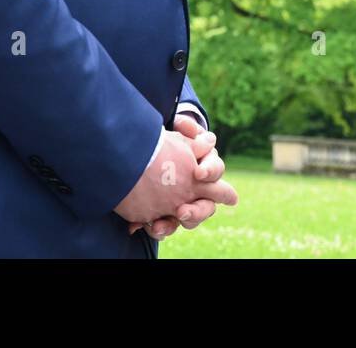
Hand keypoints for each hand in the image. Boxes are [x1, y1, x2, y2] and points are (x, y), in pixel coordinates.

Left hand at [123, 114, 235, 238]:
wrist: (150, 157)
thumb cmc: (173, 143)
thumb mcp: (179, 132)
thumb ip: (186, 128)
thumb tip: (187, 126)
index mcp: (206, 168)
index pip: (215, 171)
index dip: (210, 172)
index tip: (199, 172)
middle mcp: (199, 191)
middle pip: (207, 206)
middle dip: (197, 211)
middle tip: (182, 211)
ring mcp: (183, 204)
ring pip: (188, 221)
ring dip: (172, 225)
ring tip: (157, 226)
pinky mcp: (165, 214)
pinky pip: (165, 227)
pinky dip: (155, 228)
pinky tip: (141, 225)